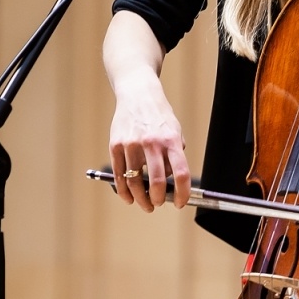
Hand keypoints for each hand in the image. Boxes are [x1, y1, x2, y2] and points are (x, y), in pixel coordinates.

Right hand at [107, 76, 189, 211]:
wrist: (137, 94)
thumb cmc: (158, 116)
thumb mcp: (175, 131)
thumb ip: (175, 155)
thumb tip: (171, 182)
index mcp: (171, 141)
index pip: (181, 173)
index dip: (182, 193)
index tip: (180, 203)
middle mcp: (152, 143)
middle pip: (157, 181)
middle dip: (158, 199)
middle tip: (158, 204)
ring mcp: (132, 144)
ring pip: (135, 182)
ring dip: (140, 199)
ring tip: (145, 204)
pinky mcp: (116, 145)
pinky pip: (119, 174)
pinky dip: (124, 191)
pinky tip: (128, 197)